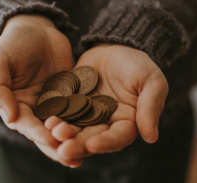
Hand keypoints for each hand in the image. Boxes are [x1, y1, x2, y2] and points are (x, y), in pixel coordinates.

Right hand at [0, 14, 74, 162]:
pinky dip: (85, 120)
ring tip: (87, 151)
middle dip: (58, 145)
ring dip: (74, 139)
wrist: (36, 28)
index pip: (26, 125)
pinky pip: (78, 109)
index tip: (51, 140)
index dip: (37, 133)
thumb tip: (10, 118)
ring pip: (64, 125)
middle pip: (46, 132)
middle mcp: (35, 108)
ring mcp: (54, 103)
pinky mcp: (70, 95)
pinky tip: (98, 129)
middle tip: (72, 158)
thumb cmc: (13, 43)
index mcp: (15, 105)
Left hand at [47, 43, 168, 162]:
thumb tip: (151, 137)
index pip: (117, 137)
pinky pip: (62, 112)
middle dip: (78, 144)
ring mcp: (85, 114)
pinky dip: (54, 116)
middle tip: (64, 149)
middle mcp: (104, 123)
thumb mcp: (151, 81)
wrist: (113, 47)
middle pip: (91, 138)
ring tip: (52, 133)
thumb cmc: (137, 64)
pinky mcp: (70, 103)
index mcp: (126, 122)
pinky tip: (45, 120)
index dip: (105, 143)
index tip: (92, 145)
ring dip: (63, 134)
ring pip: (74, 128)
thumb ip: (150, 107)